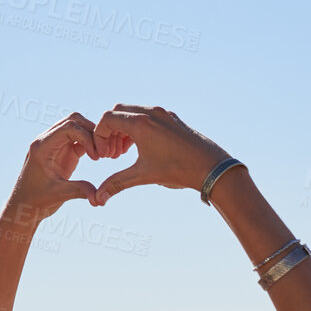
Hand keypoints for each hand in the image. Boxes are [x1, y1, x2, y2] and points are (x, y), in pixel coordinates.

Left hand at [4, 114, 101, 223]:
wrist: (25, 205)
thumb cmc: (36, 200)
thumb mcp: (58, 195)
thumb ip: (78, 191)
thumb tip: (98, 197)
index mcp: (42, 146)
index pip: (68, 127)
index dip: (87, 137)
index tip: (97, 156)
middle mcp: (47, 141)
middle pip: (73, 120)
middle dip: (92, 132)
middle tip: (103, 152)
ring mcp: (55, 145)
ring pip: (77, 127)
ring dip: (92, 136)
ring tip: (102, 155)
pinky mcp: (63, 152)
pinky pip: (79, 139)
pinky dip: (91, 143)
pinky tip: (99, 156)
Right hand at [90, 105, 228, 205]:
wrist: (212, 167)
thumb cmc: (178, 170)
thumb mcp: (143, 176)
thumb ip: (117, 183)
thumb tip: (98, 198)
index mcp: (140, 124)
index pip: (107, 119)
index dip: (99, 135)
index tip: (103, 154)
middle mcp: (151, 113)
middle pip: (118, 112)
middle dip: (110, 131)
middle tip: (111, 153)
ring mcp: (163, 114)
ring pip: (133, 113)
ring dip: (123, 130)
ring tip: (123, 152)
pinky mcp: (172, 119)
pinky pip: (147, 116)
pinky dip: (137, 128)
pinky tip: (140, 148)